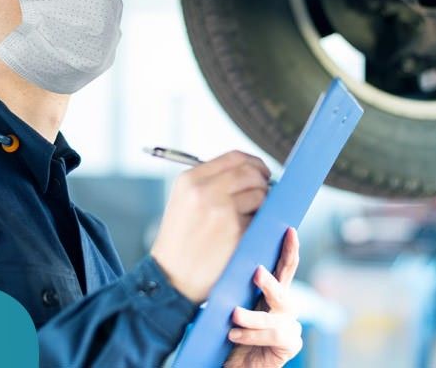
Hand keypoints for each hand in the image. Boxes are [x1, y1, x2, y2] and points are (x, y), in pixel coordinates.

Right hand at [150, 150, 270, 301]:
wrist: (170, 279)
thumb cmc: (180, 242)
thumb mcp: (183, 202)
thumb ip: (211, 183)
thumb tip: (251, 173)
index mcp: (190, 180)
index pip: (234, 157)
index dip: (254, 163)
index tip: (261, 173)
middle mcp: (205, 191)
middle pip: (251, 172)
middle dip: (263, 182)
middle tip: (264, 195)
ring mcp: (221, 211)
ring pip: (260, 194)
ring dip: (263, 205)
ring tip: (251, 217)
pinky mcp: (235, 232)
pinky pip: (260, 219)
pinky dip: (259, 225)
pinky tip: (247, 233)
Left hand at [225, 228, 301, 367]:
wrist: (234, 365)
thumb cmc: (231, 334)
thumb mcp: (231, 308)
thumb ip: (235, 291)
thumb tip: (225, 266)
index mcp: (272, 293)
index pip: (284, 267)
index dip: (289, 249)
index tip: (289, 230)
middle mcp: (284, 307)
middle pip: (283, 289)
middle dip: (270, 282)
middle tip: (257, 272)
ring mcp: (290, 326)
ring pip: (275, 316)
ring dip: (253, 317)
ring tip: (234, 316)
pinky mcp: (290, 344)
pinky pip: (274, 336)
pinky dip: (252, 335)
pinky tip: (234, 335)